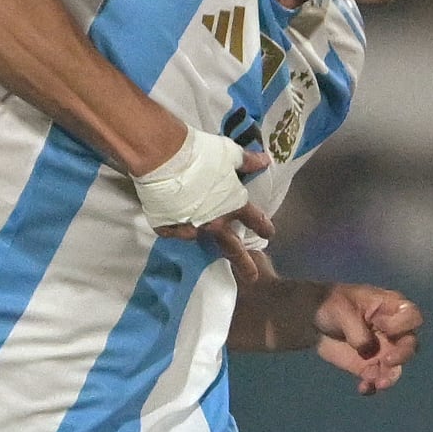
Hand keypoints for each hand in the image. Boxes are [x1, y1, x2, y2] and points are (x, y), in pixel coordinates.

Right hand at [157, 148, 276, 280]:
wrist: (163, 157)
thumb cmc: (200, 154)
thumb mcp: (229, 154)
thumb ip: (246, 161)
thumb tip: (265, 160)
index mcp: (232, 204)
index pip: (254, 219)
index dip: (263, 226)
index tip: (269, 233)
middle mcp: (214, 221)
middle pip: (232, 247)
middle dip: (244, 263)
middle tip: (252, 277)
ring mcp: (190, 226)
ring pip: (201, 238)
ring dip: (204, 238)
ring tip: (203, 237)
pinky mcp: (167, 226)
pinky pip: (174, 232)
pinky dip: (176, 228)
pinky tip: (176, 224)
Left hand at [313, 283, 423, 394]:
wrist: (313, 318)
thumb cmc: (331, 304)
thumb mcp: (341, 310)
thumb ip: (357, 330)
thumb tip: (367, 351)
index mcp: (391, 308)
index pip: (412, 317)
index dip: (403, 325)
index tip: (383, 326)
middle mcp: (393, 331)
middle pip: (410, 345)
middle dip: (402, 355)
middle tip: (388, 362)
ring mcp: (383, 351)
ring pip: (396, 367)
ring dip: (390, 377)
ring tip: (378, 384)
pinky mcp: (369, 366)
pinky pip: (376, 379)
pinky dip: (372, 386)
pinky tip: (363, 388)